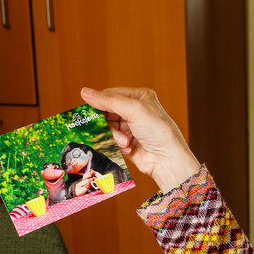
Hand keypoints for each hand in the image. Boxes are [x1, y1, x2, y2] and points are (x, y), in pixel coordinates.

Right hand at [80, 86, 201, 191]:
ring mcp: (131, 127)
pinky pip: (112, 140)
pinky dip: (117, 144)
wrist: (168, 160)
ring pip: (108, 127)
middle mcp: (135, 110)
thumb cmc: (158, 132)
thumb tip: (85, 92)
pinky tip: (128, 148)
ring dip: (114, 135)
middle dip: (109, 123)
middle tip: (112, 130)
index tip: (87, 110)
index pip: (111, 94)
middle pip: (107, 112)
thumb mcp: (134, 110)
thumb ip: (108, 100)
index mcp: (139, 97)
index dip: (99, 102)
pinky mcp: (128, 142)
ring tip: (125, 142)